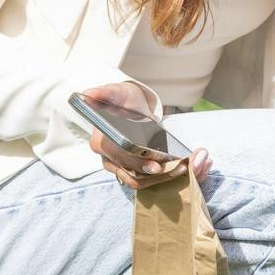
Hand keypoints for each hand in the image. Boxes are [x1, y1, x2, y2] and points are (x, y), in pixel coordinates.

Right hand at [78, 81, 210, 190]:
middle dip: (156, 174)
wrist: (127, 108)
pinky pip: (146, 181)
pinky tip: (182, 169)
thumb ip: (104, 93)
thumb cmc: (122, 100)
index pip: (120, 158)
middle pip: (131, 173)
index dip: (138, 162)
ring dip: (163, 179)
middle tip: (180, 168)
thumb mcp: (115, 93)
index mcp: (102, 143)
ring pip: (139, 181)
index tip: (157, 165)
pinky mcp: (132, 171)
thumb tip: (90, 94)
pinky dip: (164, 178)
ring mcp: (119, 168)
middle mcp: (108, 159)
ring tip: (184, 168)